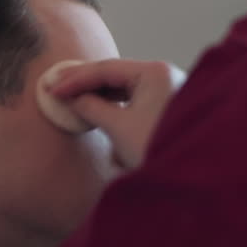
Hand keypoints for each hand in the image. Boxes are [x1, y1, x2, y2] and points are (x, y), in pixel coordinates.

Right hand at [50, 60, 186, 168]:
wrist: (194, 177)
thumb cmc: (159, 149)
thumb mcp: (119, 128)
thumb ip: (92, 108)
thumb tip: (74, 100)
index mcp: (154, 73)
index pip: (106, 69)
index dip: (75, 80)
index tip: (52, 90)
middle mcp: (164, 75)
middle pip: (115, 74)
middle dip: (85, 84)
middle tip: (57, 88)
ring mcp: (168, 90)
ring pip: (125, 87)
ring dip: (99, 95)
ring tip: (73, 99)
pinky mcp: (168, 107)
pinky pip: (135, 99)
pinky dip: (115, 105)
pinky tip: (97, 109)